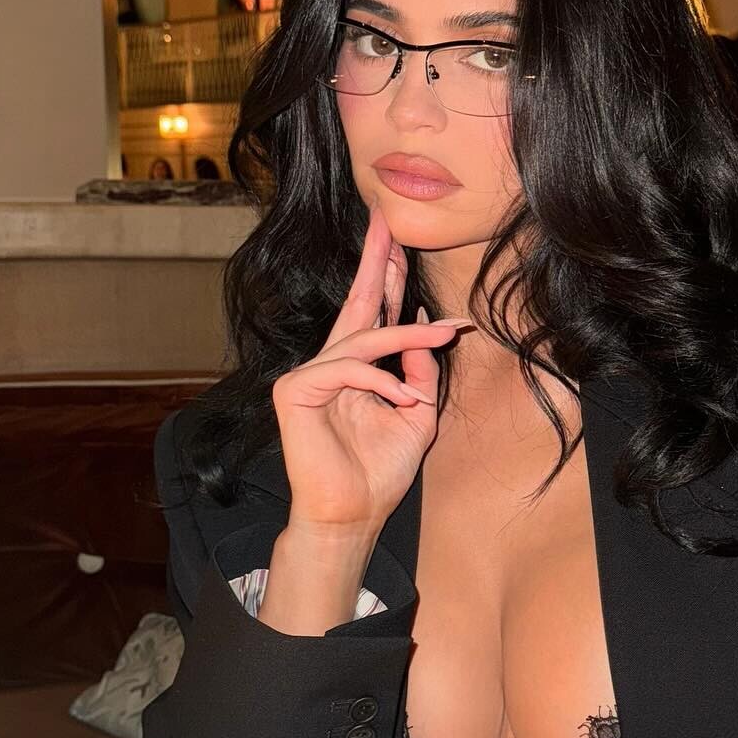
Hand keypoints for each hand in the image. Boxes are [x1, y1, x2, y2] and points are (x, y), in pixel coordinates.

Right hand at [271, 202, 471, 532]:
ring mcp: (309, 375)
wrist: (351, 515)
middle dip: (375, 262)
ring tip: (442, 333)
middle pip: (356, 303)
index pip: (373, 314)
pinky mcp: (294, 390)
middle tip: (388, 222)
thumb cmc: (379, 472)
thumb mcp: (417, 417)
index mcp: (357, 368)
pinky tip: (400, 401)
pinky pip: (346, 369)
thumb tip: (422, 327)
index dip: (388, 278)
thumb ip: (419, 374)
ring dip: (407, 335)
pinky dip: (380, 382)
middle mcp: (331, 364)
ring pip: (363, 337)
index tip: (400, 242)